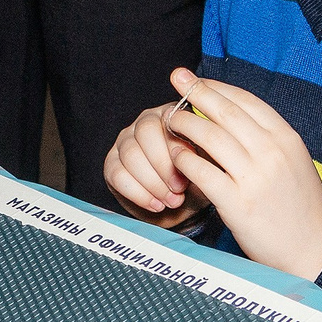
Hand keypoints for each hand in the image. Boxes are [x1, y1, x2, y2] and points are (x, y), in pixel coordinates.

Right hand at [105, 97, 207, 227]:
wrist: (183, 206)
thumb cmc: (199, 180)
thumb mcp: (209, 165)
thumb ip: (207, 152)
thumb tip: (204, 147)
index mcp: (172, 115)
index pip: (168, 120)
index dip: (177, 150)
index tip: (188, 175)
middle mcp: (146, 122)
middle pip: (145, 133)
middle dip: (163, 167)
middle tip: (179, 190)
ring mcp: (126, 141)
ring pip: (131, 154)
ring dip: (153, 183)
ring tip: (171, 200)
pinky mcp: (112, 163)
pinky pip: (117, 173)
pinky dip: (139, 193)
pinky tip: (156, 204)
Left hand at [161, 69, 321, 280]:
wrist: (316, 250)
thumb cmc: (302, 205)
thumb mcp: (293, 160)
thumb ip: (266, 138)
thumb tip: (229, 115)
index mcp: (286, 138)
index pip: (245, 100)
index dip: (216, 86)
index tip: (196, 79)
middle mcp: (272, 152)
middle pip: (225, 111)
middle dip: (196, 92)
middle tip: (176, 80)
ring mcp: (255, 178)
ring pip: (210, 137)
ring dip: (185, 124)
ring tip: (170, 120)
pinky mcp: (238, 204)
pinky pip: (202, 173)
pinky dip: (184, 160)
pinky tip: (175, 156)